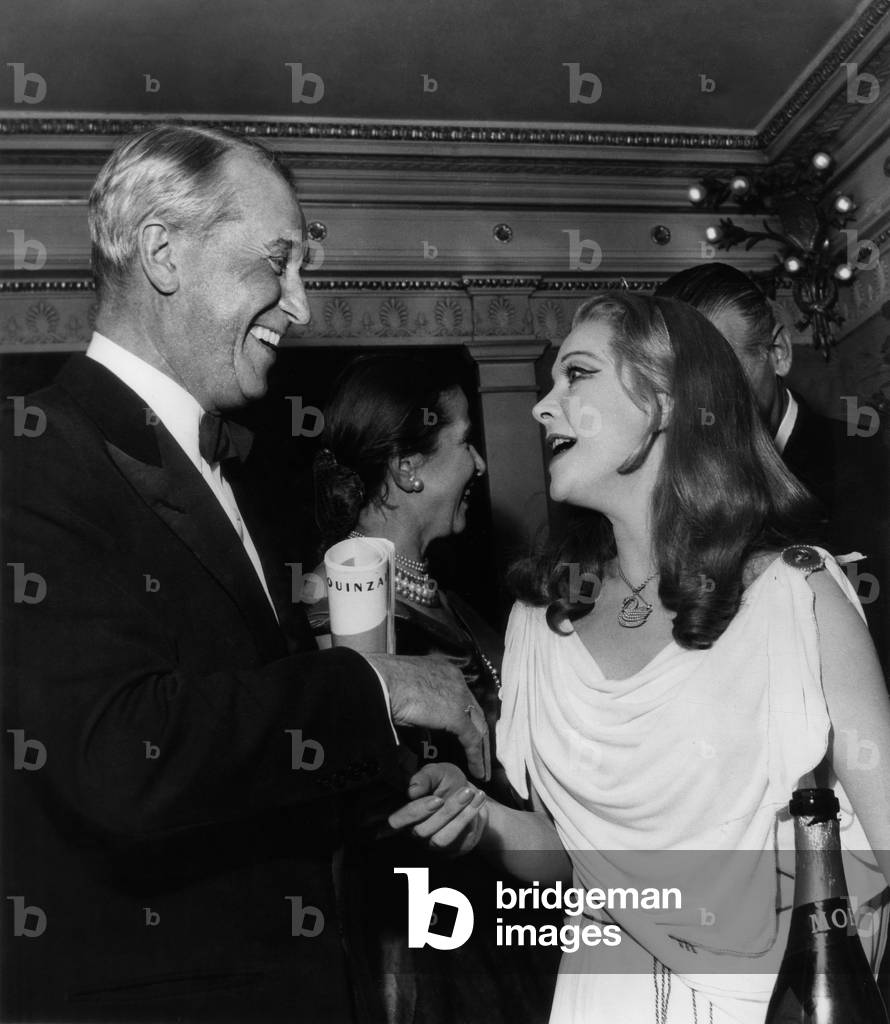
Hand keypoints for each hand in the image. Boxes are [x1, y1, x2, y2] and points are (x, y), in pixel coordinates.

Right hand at [365, 654, 489, 780]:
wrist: (378, 682)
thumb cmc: (381, 686)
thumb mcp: (407, 697)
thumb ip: (421, 713)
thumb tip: (423, 736)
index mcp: (444, 670)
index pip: (463, 697)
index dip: (466, 717)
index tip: (467, 734)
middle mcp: (456, 679)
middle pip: (474, 711)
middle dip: (478, 733)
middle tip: (481, 754)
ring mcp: (458, 695)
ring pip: (478, 725)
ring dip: (481, 749)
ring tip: (483, 769)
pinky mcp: (456, 714)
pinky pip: (471, 739)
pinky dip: (476, 757)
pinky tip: (478, 771)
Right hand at [388, 762, 488, 855]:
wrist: (469, 795)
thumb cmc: (446, 782)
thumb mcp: (437, 772)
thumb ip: (424, 778)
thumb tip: (412, 790)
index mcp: (404, 814)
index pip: (395, 822)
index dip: (412, 814)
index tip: (437, 799)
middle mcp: (413, 832)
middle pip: (421, 831)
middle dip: (446, 811)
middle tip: (464, 792)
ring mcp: (431, 844)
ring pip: (440, 839)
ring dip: (459, 817)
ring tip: (472, 794)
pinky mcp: (450, 851)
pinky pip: (457, 841)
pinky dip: (469, 819)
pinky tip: (478, 799)